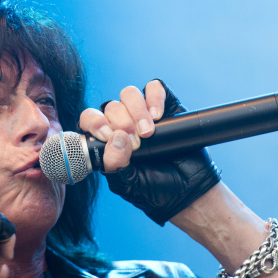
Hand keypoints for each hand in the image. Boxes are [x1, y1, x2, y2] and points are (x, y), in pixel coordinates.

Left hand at [78, 80, 220, 224]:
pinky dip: (154, 97)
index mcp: (107, 141)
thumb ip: (114, 164)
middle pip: (111, 106)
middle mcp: (122, 124)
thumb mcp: (127, 183)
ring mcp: (143, 114)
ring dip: (136, 111)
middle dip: (122, 123)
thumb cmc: (153, 190)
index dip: (96, 122)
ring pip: (129, 94)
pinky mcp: (166, 106)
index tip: (108, 136)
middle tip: (137, 144)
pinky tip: (159, 116)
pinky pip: (154, 87)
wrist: (188, 190)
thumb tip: (116, 138)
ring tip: (149, 132)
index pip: (90, 119)